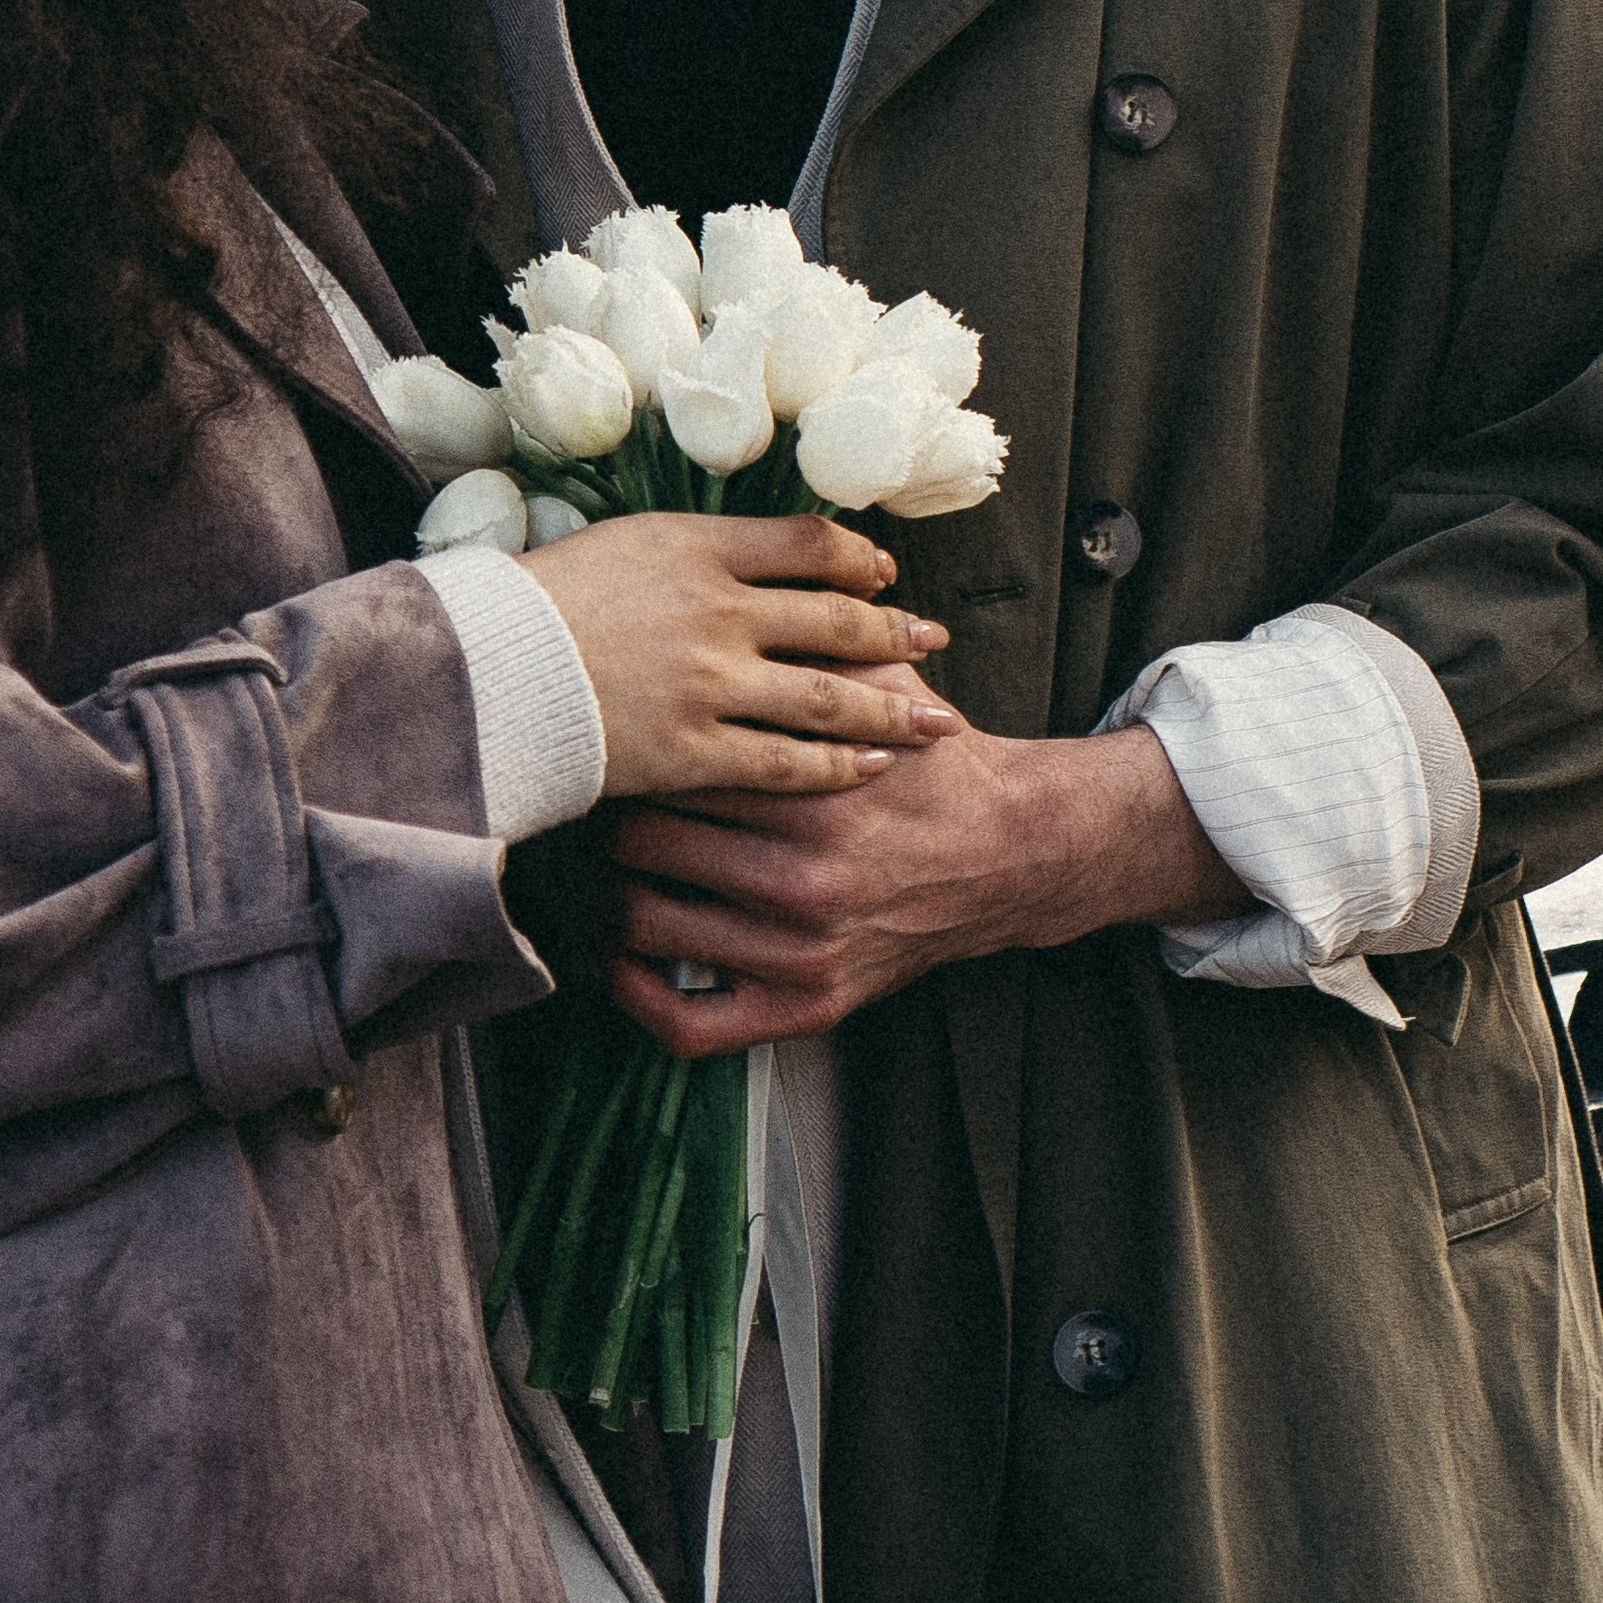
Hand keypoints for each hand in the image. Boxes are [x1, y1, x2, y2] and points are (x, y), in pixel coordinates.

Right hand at [521, 511, 959, 800]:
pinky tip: (871, 766)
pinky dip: (836, 764)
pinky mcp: (694, 751)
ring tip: (934, 716)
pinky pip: (785, 763)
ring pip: (826, 696)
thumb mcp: (624, 541)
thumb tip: (754, 558)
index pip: (809, 543)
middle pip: (837, 618)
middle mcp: (719, 609)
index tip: (883, 574)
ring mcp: (711, 683)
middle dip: (897, 633)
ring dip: (889, 706)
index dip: (858, 559)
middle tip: (936, 641)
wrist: (487, 669)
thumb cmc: (542, 599)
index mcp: (698, 545)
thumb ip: (695, 550)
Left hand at [602, 692, 1252, 1057]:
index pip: (673, 766)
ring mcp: (801, 951)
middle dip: (613, 815)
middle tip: (597, 796)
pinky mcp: (807, 1006)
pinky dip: (642, 998)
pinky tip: (619, 963)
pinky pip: (693, 1025)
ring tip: (595, 866)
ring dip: (611, 896)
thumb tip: (739, 577)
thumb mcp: (885, 684)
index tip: (612, 734)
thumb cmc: (929, 765)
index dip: (632, 747)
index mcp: (812, 789)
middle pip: (644, 843)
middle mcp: (802, 876)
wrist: (1007, 854)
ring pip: (649, 925)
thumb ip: (817, 639)